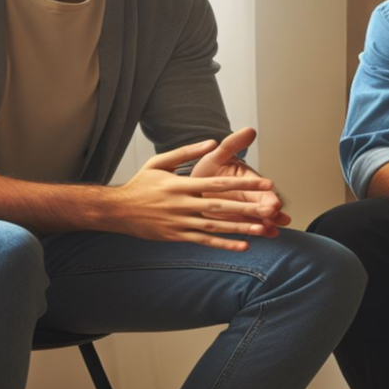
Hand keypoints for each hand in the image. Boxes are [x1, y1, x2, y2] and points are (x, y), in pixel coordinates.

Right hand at [107, 140, 281, 251]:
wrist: (116, 211)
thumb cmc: (141, 184)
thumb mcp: (160, 162)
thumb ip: (186, 152)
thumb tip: (212, 142)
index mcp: (181, 185)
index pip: (219, 184)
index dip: (244, 184)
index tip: (265, 183)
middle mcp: (182, 204)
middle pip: (221, 206)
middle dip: (247, 207)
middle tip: (271, 208)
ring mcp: (180, 223)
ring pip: (216, 227)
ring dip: (240, 229)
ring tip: (264, 229)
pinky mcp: (177, 236)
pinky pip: (205, 242)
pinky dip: (224, 245)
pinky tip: (243, 246)